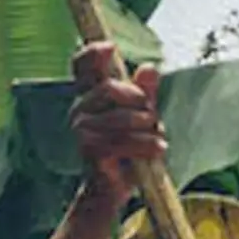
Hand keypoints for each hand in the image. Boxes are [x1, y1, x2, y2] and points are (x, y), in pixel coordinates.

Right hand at [68, 40, 162, 199]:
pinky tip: (158, 149)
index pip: (81, 65)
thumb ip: (145, 93)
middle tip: (153, 119)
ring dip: (147, 128)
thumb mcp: (142, 118)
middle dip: (140, 102)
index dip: (92, 52)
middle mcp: (80, 109)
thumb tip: (150, 67)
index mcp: (89, 96)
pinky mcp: (91, 150)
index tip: (111, 48)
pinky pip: (123, 140)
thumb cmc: (129, 150)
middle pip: (111, 88)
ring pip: (122, 117)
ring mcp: (82, 130)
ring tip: (158, 140)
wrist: (115, 190)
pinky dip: (146, 145)